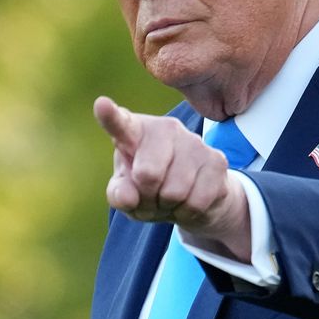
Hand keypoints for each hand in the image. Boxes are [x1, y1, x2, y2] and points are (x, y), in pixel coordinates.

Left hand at [95, 95, 251, 260]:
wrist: (194, 200)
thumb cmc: (150, 190)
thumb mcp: (127, 195)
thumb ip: (119, 194)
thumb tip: (128, 197)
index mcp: (136, 132)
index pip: (120, 124)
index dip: (110, 117)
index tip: (101, 105)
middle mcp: (166, 128)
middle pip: (148, 175)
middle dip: (148, 197)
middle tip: (151, 196)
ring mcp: (194, 141)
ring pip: (174, 191)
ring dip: (169, 207)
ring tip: (170, 199)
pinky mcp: (217, 160)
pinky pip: (196, 201)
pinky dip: (187, 212)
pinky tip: (188, 202)